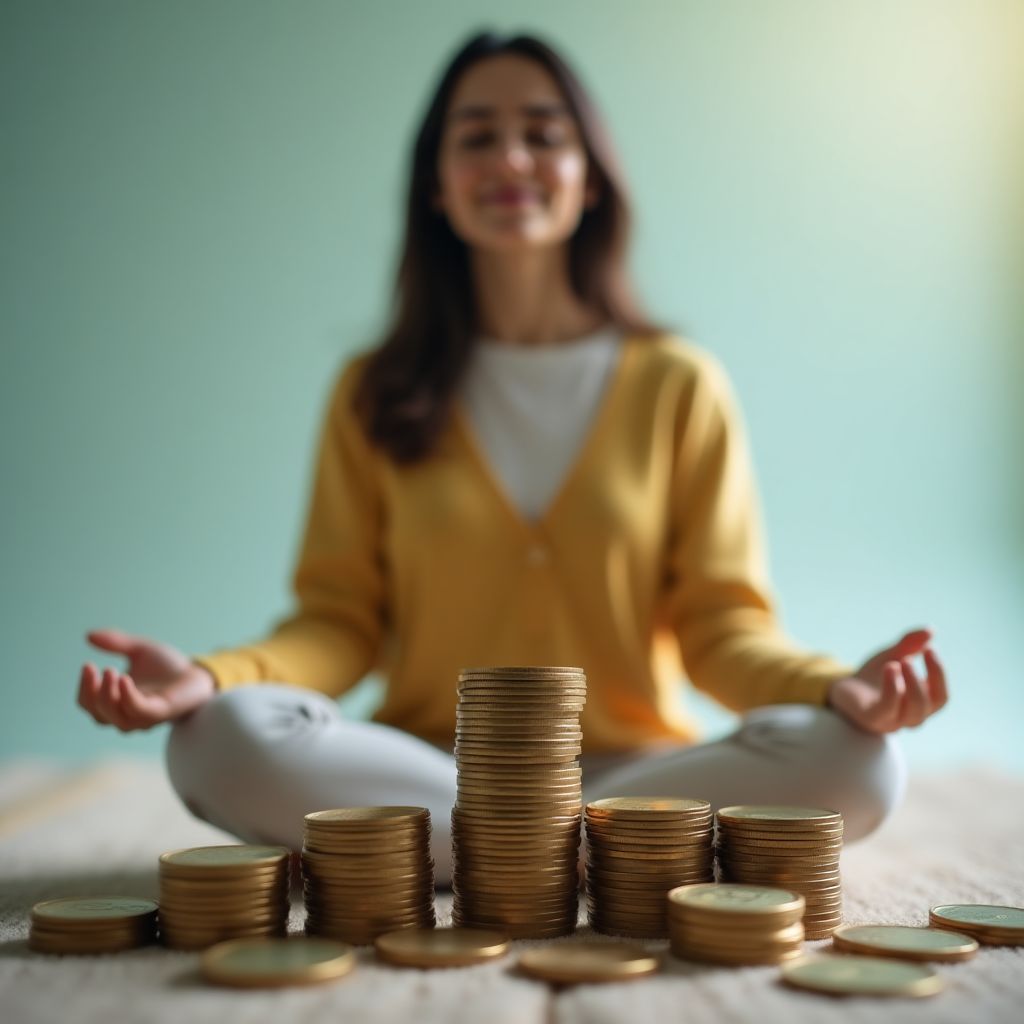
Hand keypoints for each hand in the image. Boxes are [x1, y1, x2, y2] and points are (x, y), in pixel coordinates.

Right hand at [77, 628, 215, 731]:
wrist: (199, 672)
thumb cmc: (169, 666)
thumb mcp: (139, 650)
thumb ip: (116, 643)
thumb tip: (88, 635)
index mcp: (118, 702)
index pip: (89, 704)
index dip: (84, 688)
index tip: (88, 665)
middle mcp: (128, 714)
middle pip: (99, 715)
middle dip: (92, 693)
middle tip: (96, 668)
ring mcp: (145, 717)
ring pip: (115, 718)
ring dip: (107, 697)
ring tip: (109, 671)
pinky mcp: (162, 712)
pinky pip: (140, 712)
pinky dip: (128, 698)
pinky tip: (124, 679)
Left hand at [827, 627, 947, 733]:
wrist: (843, 689)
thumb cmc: (874, 676)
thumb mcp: (893, 656)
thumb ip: (910, 644)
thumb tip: (930, 630)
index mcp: (922, 703)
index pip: (941, 695)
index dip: (939, 673)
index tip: (930, 649)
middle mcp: (912, 716)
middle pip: (933, 703)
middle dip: (929, 678)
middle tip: (912, 656)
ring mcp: (893, 721)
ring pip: (914, 712)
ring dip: (912, 685)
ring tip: (898, 662)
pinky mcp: (872, 718)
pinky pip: (888, 708)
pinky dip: (892, 688)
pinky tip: (889, 668)